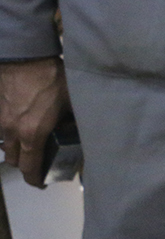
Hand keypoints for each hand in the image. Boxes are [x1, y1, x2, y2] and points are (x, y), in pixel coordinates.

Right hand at [0, 57, 69, 186]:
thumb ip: (74, 121)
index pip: (29, 168)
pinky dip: (6, 134)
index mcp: (32, 134)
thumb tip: (82, 132)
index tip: (42, 182)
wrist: (23, 55)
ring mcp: (0, 120)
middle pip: (14, 160)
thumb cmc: (51, 78)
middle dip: (26, 165)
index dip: (35, 180)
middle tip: (39, 162)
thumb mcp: (72, 102)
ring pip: (3, 145)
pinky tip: (17, 127)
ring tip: (28, 145)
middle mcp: (12, 131)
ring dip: (15, 150)